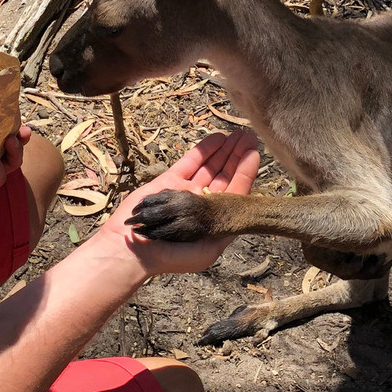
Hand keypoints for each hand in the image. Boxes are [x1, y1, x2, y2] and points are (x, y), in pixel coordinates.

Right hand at [96, 130, 259, 276]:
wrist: (136, 251)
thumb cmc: (173, 257)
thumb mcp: (208, 251)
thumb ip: (227, 231)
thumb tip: (245, 212)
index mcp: (213, 218)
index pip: (235, 191)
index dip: (246, 172)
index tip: (255, 153)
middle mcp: (202, 202)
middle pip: (225, 175)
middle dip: (237, 157)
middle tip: (249, 137)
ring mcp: (186, 190)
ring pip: (210, 166)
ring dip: (225, 150)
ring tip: (239, 134)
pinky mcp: (170, 181)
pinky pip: (191, 161)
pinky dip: (205, 149)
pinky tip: (218, 138)